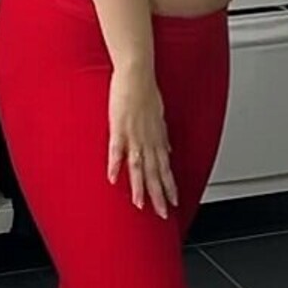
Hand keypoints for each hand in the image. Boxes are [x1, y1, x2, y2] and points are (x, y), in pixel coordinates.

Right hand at [107, 63, 177, 217]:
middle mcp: (148, 140)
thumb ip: (162, 137)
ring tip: (140, 205)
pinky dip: (115, 165)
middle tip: (162, 213)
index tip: (173, 201)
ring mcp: (133, 135)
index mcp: (157, 138)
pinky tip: (113, 179)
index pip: (165, 168)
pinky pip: (117, 150)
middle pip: (154, 173)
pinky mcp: (118, 128)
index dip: (169, 186)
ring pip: (139, 167)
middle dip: (159, 195)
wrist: (137, 74)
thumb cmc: (146, 91)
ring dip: (139, 187)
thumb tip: (168, 150)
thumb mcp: (160, 116)